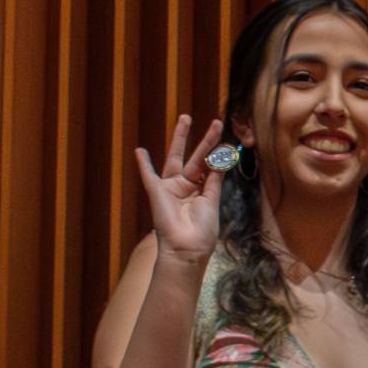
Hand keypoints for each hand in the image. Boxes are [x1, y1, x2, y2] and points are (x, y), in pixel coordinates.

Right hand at [130, 114, 228, 263]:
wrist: (186, 248)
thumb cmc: (202, 231)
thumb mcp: (212, 200)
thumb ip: (214, 178)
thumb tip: (221, 157)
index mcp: (202, 192)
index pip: (211, 167)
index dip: (218, 153)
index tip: (228, 138)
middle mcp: (187, 187)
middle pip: (197, 157)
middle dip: (205, 140)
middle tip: (216, 122)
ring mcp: (171, 188)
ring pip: (177, 158)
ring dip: (181, 138)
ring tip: (185, 118)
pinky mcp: (157, 192)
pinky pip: (148, 176)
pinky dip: (143, 164)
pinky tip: (140, 152)